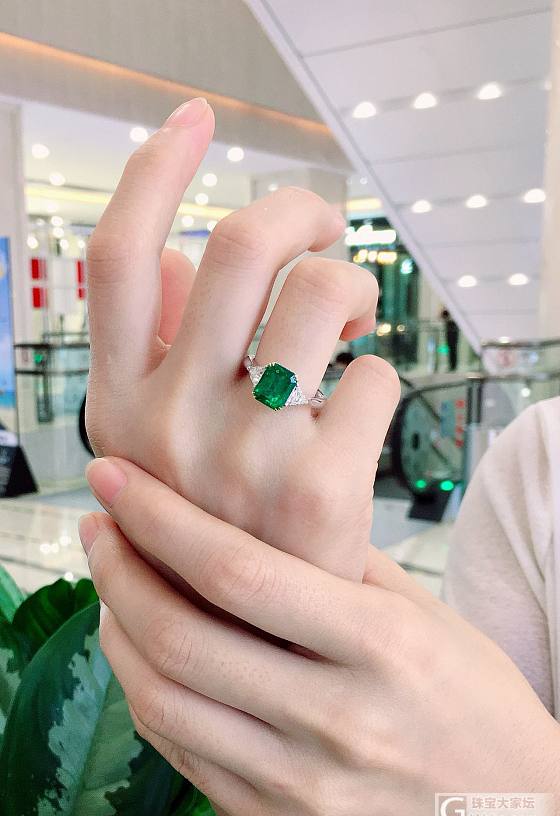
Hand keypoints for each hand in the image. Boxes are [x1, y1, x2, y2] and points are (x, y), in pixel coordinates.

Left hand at [81, 458, 559, 815]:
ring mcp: (300, 786)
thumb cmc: (476, 704)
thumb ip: (340, 566)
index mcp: (380, 646)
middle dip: (118, 569)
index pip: (239, 573)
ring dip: (117, 630)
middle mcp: (334, 719)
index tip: (117, 479)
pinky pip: (182, 753)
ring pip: (163, 701)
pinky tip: (145, 651)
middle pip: (181, 638)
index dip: (160, 519)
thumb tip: (259, 513)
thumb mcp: (424, 615)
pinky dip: (148, 691)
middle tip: (100, 527)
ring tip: (112, 583)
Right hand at [85, 97, 399, 581]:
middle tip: (320, 229)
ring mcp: (244, 458)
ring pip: (319, 290)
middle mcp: (169, 423)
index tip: (194, 120)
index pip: (120, 258)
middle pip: (238, 245)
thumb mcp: (155, 442)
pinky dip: (379, 373)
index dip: (154, 171)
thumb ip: (154, 347)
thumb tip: (176, 258)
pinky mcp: (320, 489)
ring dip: (350, 281)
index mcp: (120, 402)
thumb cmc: (215, 520)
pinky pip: (375, 371)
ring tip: (351, 317)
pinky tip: (360, 409)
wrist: (256, 638)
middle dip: (297, 211)